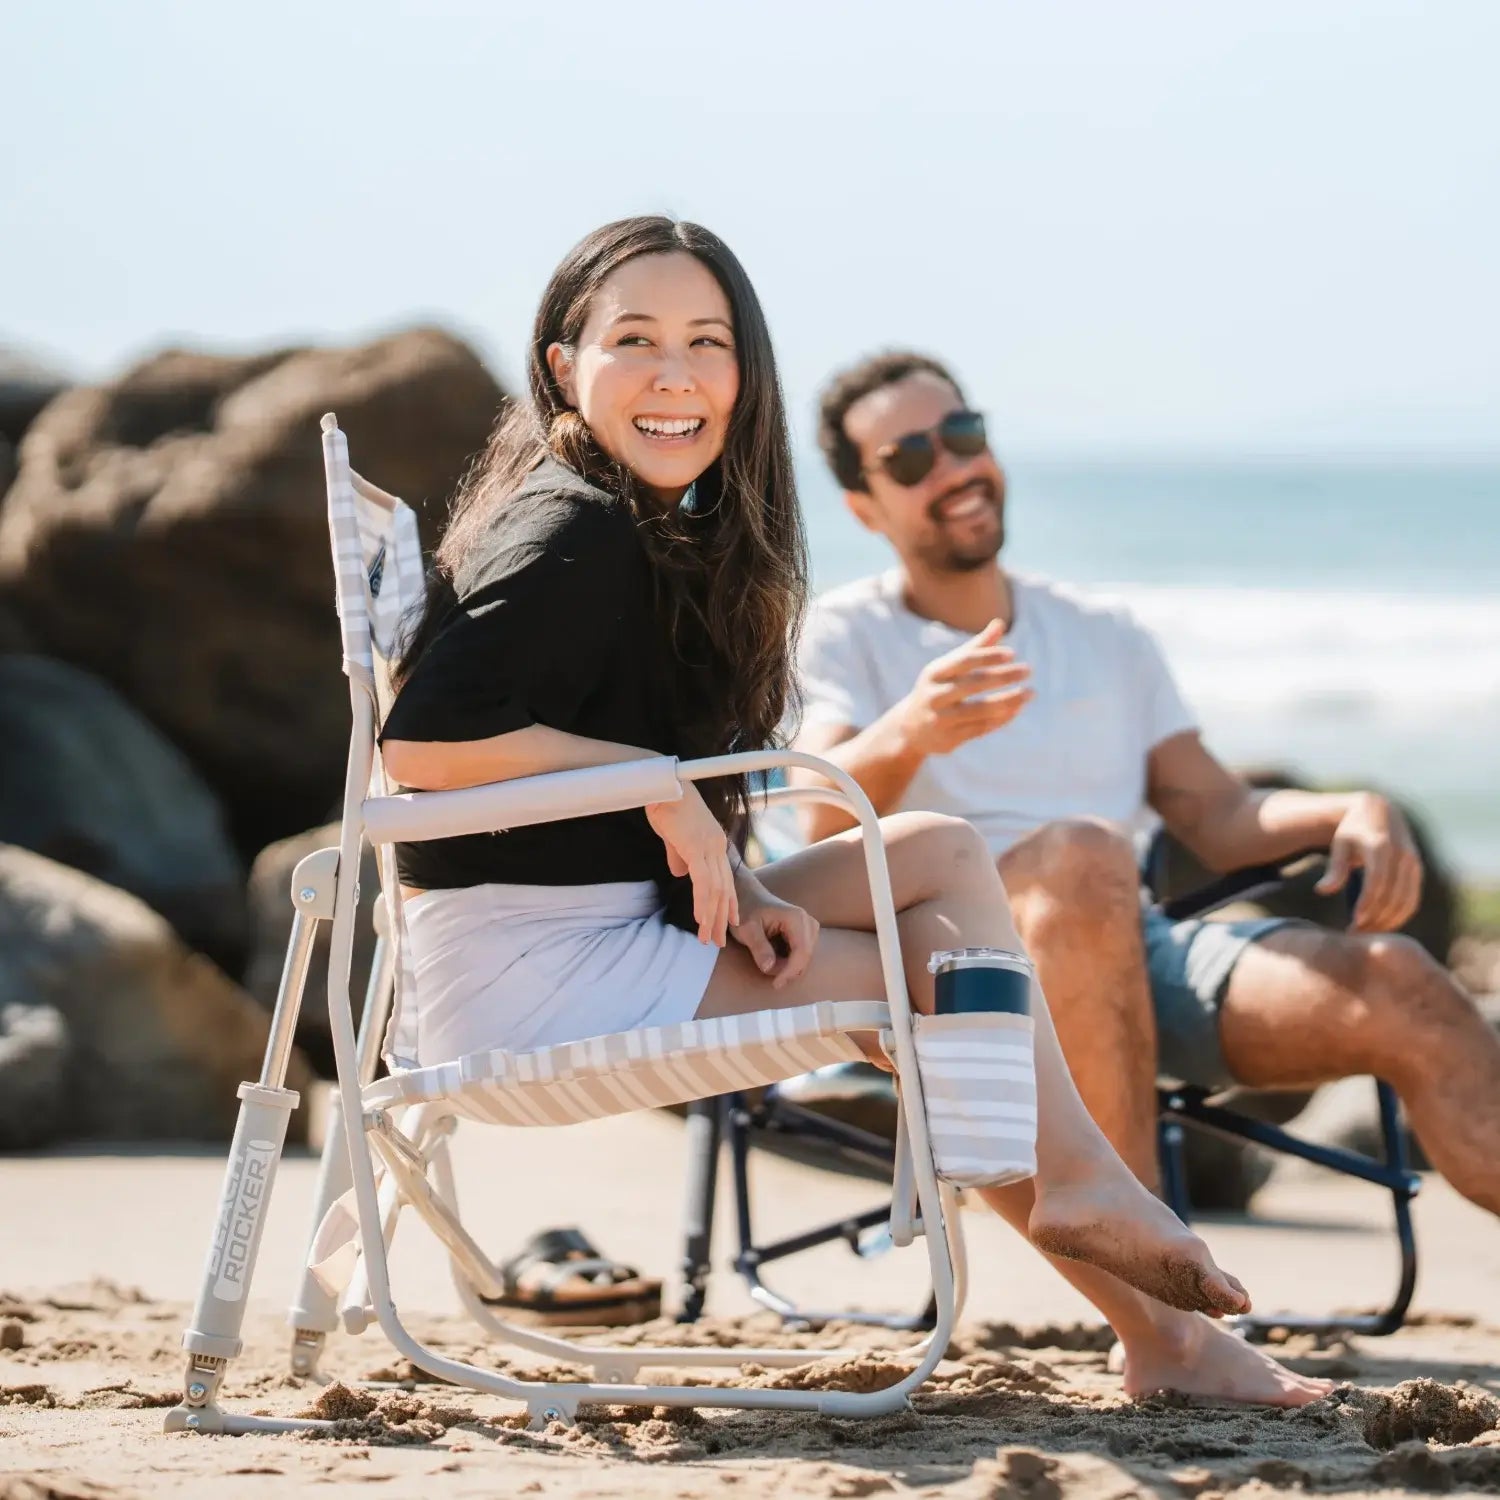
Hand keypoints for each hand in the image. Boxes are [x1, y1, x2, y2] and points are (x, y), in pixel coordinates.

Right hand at [645, 784, 737, 945]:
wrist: (662, 784)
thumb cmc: (666, 804)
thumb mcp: (674, 836)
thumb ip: (679, 856)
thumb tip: (680, 873)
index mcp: (714, 842)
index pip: (726, 879)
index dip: (729, 902)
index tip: (731, 922)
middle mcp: (718, 846)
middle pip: (724, 890)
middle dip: (722, 918)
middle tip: (718, 941)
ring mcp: (709, 847)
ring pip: (716, 891)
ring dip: (712, 918)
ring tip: (708, 939)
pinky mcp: (697, 847)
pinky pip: (703, 883)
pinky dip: (703, 903)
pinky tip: (700, 919)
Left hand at [729, 882, 819, 990]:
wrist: (748, 896)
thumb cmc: (746, 910)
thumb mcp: (746, 928)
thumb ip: (758, 947)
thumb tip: (769, 968)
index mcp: (796, 918)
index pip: (802, 952)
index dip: (790, 971)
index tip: (775, 984)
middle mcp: (807, 921)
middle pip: (806, 957)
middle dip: (787, 969)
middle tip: (764, 968)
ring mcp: (809, 926)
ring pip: (805, 957)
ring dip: (788, 966)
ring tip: (766, 960)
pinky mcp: (806, 932)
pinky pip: (803, 954)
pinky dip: (789, 961)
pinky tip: (773, 957)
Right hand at [895, 619, 1032, 756]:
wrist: (910, 729)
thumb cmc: (938, 689)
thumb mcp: (949, 668)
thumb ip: (975, 647)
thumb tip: (1000, 623)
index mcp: (935, 673)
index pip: (964, 661)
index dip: (988, 656)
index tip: (1012, 654)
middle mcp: (935, 695)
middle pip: (974, 684)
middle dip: (1004, 676)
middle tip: (1027, 670)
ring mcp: (942, 719)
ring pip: (982, 709)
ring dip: (1010, 700)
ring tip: (1030, 693)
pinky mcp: (950, 739)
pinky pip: (982, 727)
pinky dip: (1002, 718)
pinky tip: (1017, 708)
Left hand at [1315, 793, 1423, 932]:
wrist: (1380, 813)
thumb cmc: (1353, 831)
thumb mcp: (1340, 845)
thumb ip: (1335, 869)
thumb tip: (1322, 891)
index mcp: (1381, 846)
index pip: (1377, 881)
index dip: (1368, 903)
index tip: (1355, 921)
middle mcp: (1402, 855)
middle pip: (1392, 895)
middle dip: (1375, 917)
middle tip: (1355, 932)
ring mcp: (1413, 864)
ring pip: (1405, 901)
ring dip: (1387, 921)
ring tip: (1365, 931)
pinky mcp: (1418, 871)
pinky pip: (1412, 900)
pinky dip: (1399, 916)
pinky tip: (1381, 925)